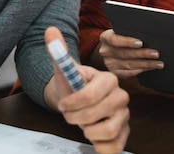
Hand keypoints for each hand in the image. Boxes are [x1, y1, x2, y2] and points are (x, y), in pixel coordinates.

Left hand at [44, 27, 129, 153]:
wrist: (77, 102)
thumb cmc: (73, 87)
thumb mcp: (63, 70)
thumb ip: (57, 51)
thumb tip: (50, 30)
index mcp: (108, 79)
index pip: (92, 95)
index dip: (74, 103)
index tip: (63, 106)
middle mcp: (121, 96)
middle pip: (99, 114)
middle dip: (77, 118)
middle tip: (70, 115)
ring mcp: (124, 115)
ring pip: (108, 131)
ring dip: (88, 131)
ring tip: (83, 124)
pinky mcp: (123, 133)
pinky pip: (114, 147)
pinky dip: (100, 146)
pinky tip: (93, 138)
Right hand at [98, 29, 163, 79]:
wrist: (110, 49)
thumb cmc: (121, 36)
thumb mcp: (122, 30)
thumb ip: (130, 30)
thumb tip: (148, 31)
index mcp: (105, 38)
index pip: (115, 40)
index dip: (128, 42)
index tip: (141, 42)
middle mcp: (105, 51)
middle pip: (125, 54)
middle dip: (143, 54)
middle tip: (156, 53)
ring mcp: (109, 64)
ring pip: (129, 65)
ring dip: (146, 64)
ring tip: (159, 63)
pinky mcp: (115, 73)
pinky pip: (130, 73)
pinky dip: (142, 70)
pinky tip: (152, 67)